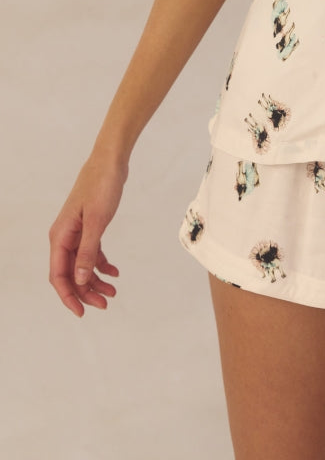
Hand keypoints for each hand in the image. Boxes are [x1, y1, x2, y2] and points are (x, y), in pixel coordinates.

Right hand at [48, 153, 127, 316]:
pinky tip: (114, 272)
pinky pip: (91, 253)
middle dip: (85, 291)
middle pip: (70, 274)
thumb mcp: (96, 221)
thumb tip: (79, 280)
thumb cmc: (101, 186)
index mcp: (60, 236)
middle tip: (105, 303)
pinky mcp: (88, 227)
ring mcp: (76, 232)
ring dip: (94, 280)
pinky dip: (101, 264)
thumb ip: (87, 251)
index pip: (59, 275)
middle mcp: (65, 237)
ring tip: (113, 291)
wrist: (110, 162)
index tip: (82, 312)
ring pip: (81, 265)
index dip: (68, 296)